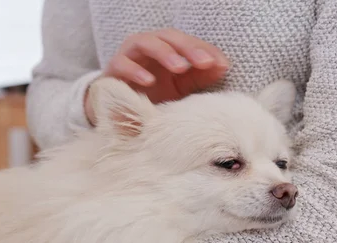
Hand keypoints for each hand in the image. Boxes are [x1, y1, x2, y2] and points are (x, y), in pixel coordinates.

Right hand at [84, 28, 228, 124]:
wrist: (118, 111)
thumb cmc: (153, 96)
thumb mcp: (180, 88)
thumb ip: (200, 76)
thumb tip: (223, 66)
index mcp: (167, 49)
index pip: (188, 42)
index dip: (204, 50)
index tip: (221, 64)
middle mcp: (149, 47)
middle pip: (169, 37)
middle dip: (188, 48)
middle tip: (203, 62)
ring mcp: (130, 55)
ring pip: (146, 43)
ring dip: (164, 53)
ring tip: (179, 67)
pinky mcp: (113, 69)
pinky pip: (123, 63)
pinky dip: (135, 70)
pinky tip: (149, 81)